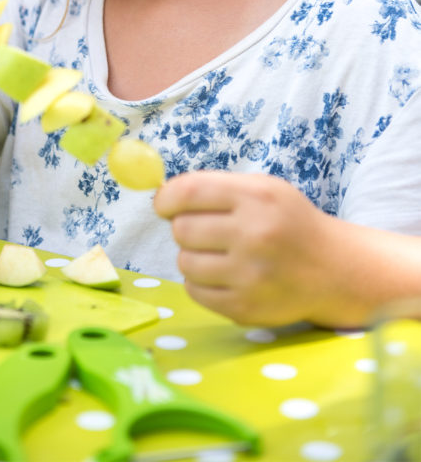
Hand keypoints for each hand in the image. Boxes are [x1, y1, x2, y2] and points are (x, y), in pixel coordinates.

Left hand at [154, 170, 333, 325]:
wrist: (333, 270)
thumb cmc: (288, 222)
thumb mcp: (262, 188)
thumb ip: (214, 187)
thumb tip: (162, 196)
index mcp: (257, 197)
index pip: (189, 192)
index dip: (166, 198)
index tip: (163, 204)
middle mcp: (254, 235)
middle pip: (182, 229)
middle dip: (185, 227)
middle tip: (205, 231)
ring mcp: (250, 276)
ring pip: (184, 262)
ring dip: (193, 256)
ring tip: (218, 253)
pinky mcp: (246, 308)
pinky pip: (195, 291)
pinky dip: (201, 282)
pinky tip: (224, 275)